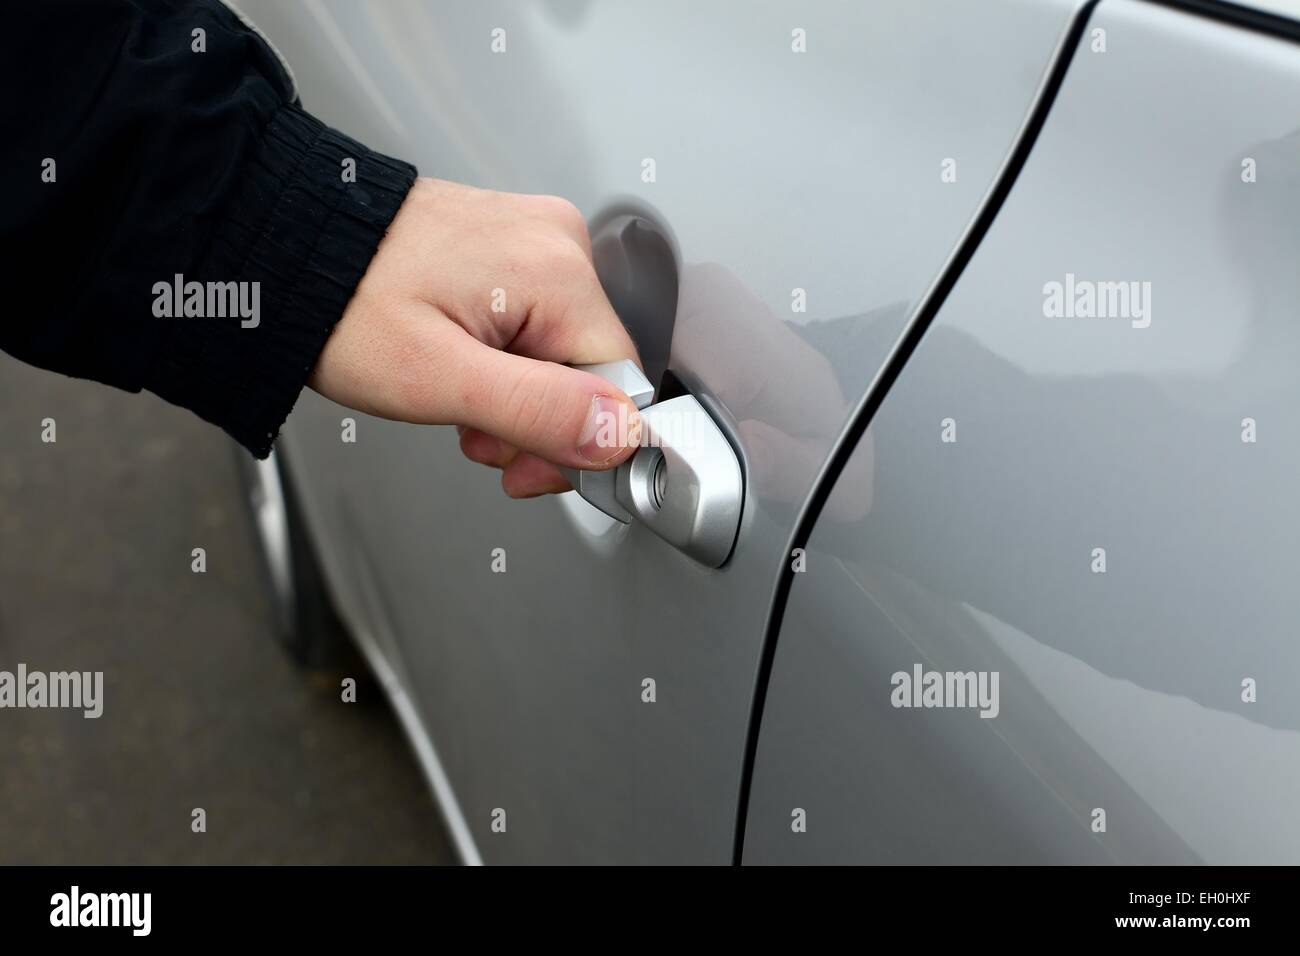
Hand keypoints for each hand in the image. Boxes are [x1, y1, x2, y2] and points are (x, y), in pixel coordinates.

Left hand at [309, 177, 642, 496]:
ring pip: (563, 354)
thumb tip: (622, 436)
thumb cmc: (345, 305)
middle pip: (592, 370)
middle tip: (475, 433)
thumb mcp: (440, 380)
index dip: (578, 444)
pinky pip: (538, 326)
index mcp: (557, 271)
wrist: (287, 248)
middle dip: (538, 422)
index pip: (621, 386)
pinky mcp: (513, 246)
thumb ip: (539, 411)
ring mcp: (536, 239)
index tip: (524, 466)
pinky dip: (505, 362)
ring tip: (457, 398)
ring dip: (518, 398)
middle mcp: (558, 241)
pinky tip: (462, 364)